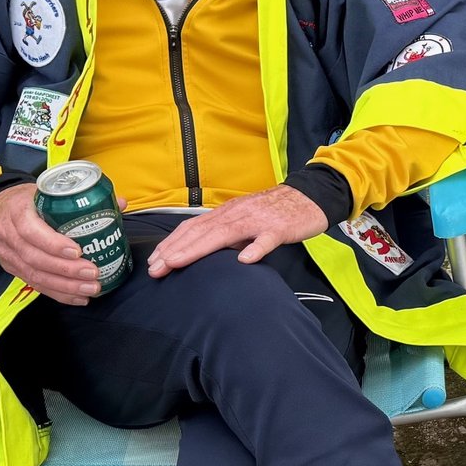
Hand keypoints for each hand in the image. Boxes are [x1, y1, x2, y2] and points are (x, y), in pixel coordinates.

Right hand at [0, 181, 101, 304]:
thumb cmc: (24, 200)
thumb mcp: (44, 190)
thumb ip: (79, 197)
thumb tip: (119, 203)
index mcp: (17, 211)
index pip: (31, 231)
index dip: (53, 243)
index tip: (78, 251)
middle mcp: (9, 235)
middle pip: (35, 258)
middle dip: (66, 270)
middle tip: (93, 274)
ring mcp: (8, 255)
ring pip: (35, 275)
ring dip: (65, 286)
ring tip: (90, 289)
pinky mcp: (12, 269)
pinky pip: (35, 284)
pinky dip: (58, 294)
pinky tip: (78, 298)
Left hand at [147, 185, 329, 277]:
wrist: (310, 197)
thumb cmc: (277, 212)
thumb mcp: (245, 221)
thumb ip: (227, 236)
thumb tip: (207, 252)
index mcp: (227, 213)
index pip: (193, 227)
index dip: (172, 243)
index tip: (154, 260)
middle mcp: (237, 214)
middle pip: (202, 231)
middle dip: (175, 250)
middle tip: (155, 269)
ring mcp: (258, 221)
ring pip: (225, 234)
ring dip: (198, 248)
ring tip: (177, 262)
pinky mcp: (280, 229)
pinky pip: (267, 240)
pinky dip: (255, 248)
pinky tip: (245, 260)